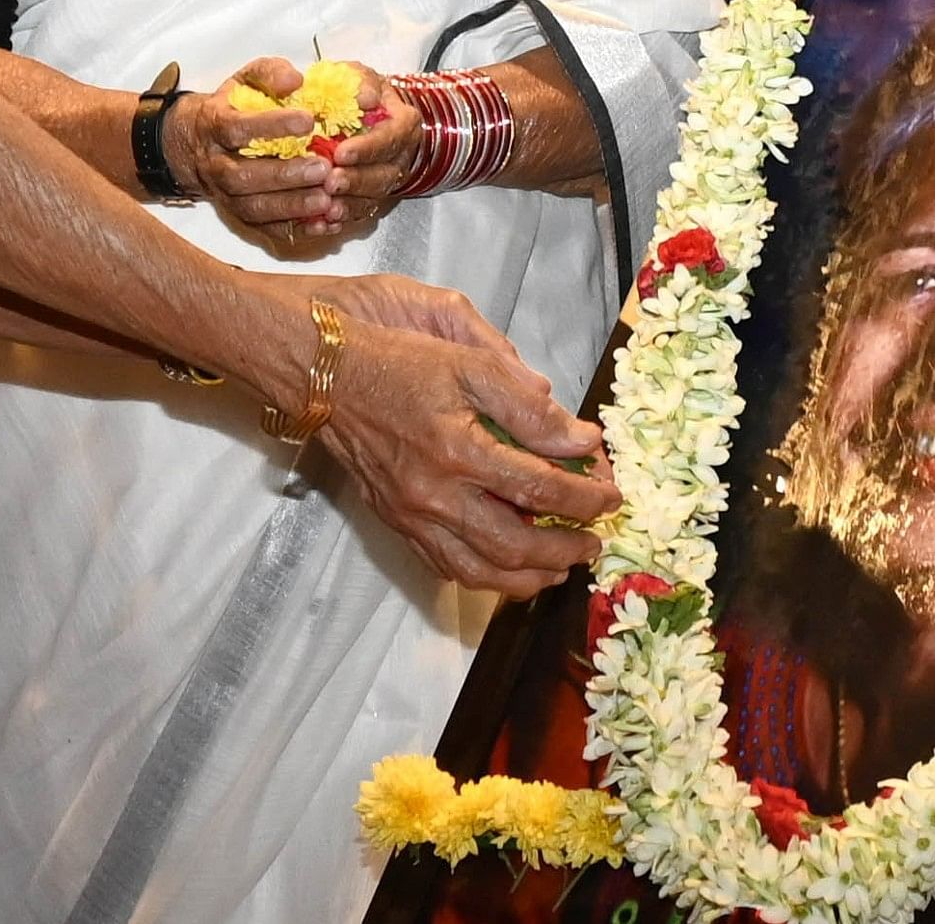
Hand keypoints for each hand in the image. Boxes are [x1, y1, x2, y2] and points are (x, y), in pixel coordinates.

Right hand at [166, 58, 374, 240]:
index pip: (238, 128)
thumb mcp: (246, 79)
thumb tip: (295, 81)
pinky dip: (296, 228)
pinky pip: (266, 229)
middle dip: (285, 175)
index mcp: (215, 126)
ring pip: (255, 207)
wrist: (197, 144)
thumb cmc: (233, 107)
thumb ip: (270, 73)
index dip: (272, 126)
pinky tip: (325, 223)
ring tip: (328, 198)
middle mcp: (216, 165)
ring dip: (292, 205)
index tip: (308, 120)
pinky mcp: (241, 216)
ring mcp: (227, 195)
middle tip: (324, 167)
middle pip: (244, 176)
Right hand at [300, 273, 617, 597]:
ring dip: (526, 577)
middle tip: (594, 543)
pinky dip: (482, 576)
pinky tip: (505, 569)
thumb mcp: (468, 359)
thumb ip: (526, 404)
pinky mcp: (395, 521)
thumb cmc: (397, 357)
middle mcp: (434, 494)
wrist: (323, 373)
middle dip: (564, 550)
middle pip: (514, 545)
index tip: (611, 495)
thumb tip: (578, 439)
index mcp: (458, 449)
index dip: (584, 497)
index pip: (540, 487)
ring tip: (559, 570)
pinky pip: (444, 567)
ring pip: (478, 570)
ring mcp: (411, 515)